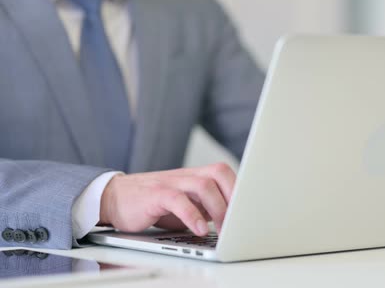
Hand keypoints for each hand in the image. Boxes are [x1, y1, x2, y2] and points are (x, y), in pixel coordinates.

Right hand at [99, 163, 235, 235]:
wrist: (115, 198)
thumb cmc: (155, 204)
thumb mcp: (187, 205)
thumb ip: (208, 207)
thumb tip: (234, 222)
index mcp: (197, 176)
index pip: (226, 173)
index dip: (241, 189)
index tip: (250, 211)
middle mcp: (186, 176)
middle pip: (220, 173)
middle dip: (234, 197)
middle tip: (238, 222)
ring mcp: (171, 182)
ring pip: (203, 185)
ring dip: (218, 209)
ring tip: (222, 230)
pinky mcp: (155, 194)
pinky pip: (178, 200)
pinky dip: (192, 215)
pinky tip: (199, 230)